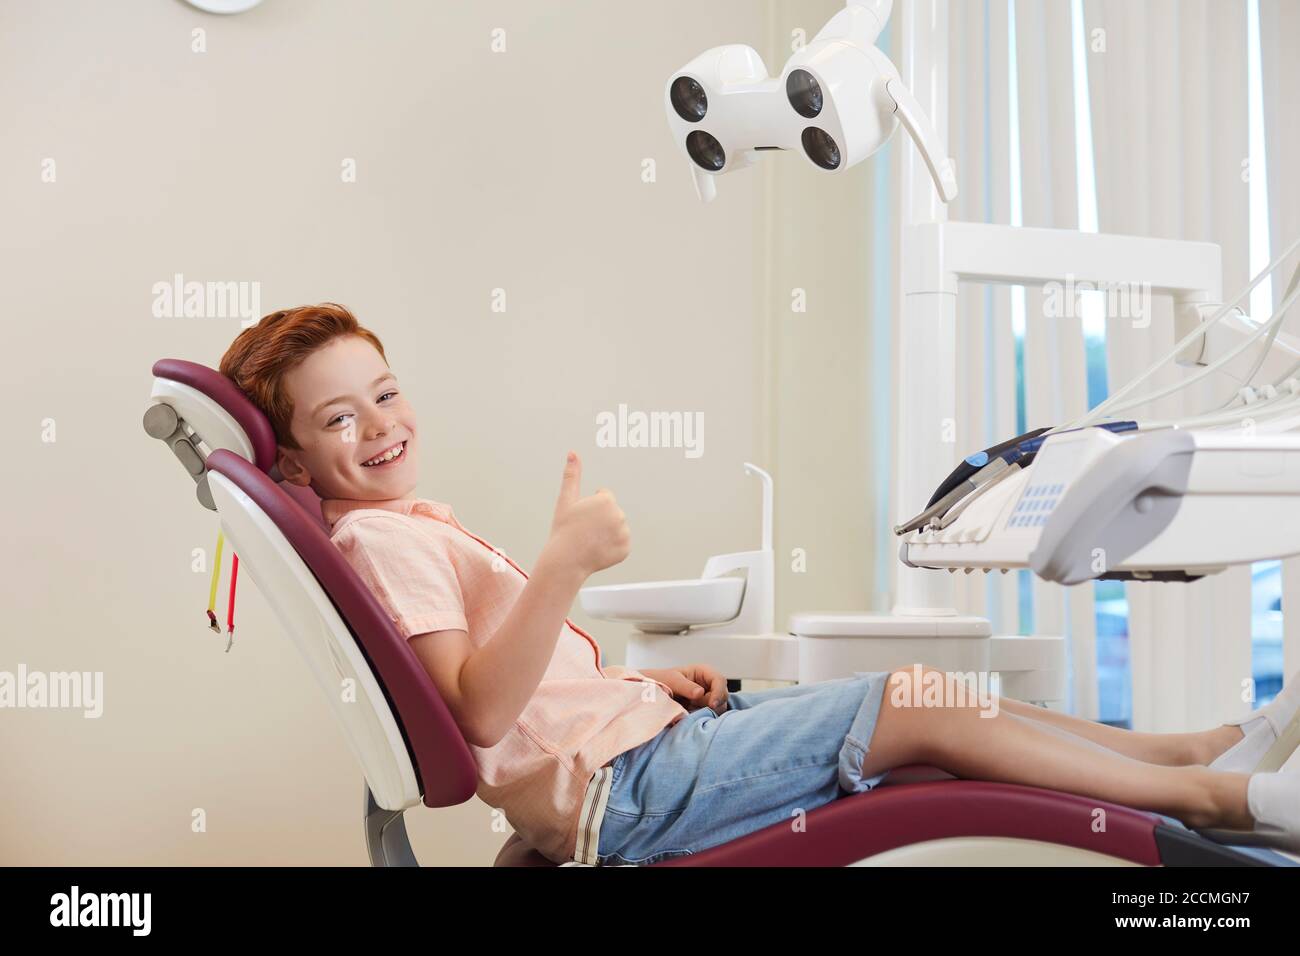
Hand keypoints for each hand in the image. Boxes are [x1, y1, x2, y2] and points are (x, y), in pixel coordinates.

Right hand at [542, 451, 630, 578]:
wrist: (565, 561)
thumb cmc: (563, 529)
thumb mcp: (566, 500)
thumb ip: (572, 475)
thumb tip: (572, 452)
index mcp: (607, 500)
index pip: (604, 497)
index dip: (590, 507)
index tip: (581, 518)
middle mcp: (619, 515)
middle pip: (612, 513)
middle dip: (600, 519)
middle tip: (585, 531)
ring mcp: (624, 534)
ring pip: (617, 528)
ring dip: (607, 533)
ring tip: (591, 541)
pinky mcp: (626, 549)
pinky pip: (621, 544)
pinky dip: (611, 547)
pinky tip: (598, 550)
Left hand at [644, 664, 729, 712]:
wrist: (649, 694)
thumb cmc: (660, 681)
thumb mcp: (672, 680)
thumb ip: (686, 686)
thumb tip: (700, 693)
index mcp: (703, 672)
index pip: (719, 680)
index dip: (719, 692)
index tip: (712, 704)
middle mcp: (708, 685)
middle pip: (722, 696)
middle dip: (714, 704)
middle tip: (696, 709)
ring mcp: (706, 699)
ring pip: (718, 708)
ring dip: (707, 712)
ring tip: (689, 711)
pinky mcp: (702, 710)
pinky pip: (709, 716)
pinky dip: (703, 718)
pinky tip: (691, 715)